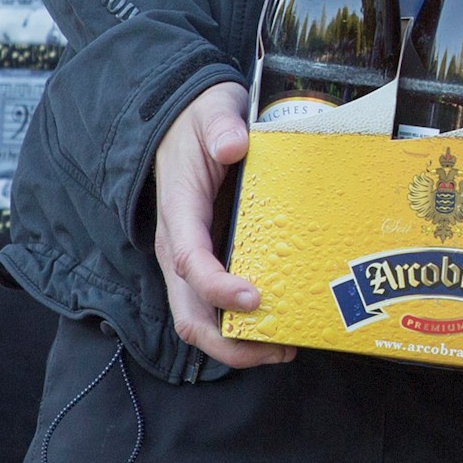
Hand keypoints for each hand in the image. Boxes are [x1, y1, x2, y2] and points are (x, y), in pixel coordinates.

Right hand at [150, 83, 288, 369]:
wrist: (186, 125)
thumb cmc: (202, 123)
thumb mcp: (213, 112)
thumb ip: (220, 126)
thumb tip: (232, 146)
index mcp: (179, 213)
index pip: (188, 261)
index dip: (217, 287)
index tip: (254, 298)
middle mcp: (178, 248)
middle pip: (189, 313)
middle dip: (229, 342)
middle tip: (278, 348)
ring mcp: (190, 262)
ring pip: (200, 321)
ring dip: (238, 345)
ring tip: (284, 349)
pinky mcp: (208, 264)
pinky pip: (216, 309)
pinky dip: (243, 329)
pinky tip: (281, 330)